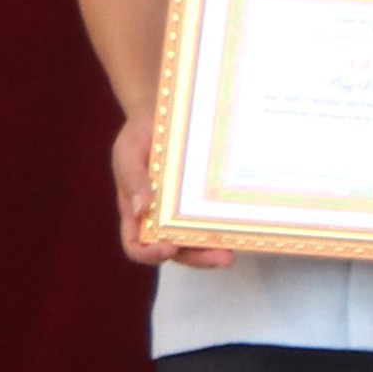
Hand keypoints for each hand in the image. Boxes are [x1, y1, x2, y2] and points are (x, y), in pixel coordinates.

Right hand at [109, 111, 237, 273]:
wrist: (163, 113)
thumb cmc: (139, 135)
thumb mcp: (128, 154)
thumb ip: (133, 180)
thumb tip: (142, 209)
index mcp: (136, 213)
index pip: (137, 246)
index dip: (151, 254)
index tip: (169, 248)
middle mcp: (161, 217)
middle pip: (177, 250)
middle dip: (198, 258)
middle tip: (222, 258)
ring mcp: (184, 210)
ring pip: (199, 239)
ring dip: (216, 247)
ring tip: (237, 248)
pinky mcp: (204, 198)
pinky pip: (214, 216)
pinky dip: (226, 225)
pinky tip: (244, 224)